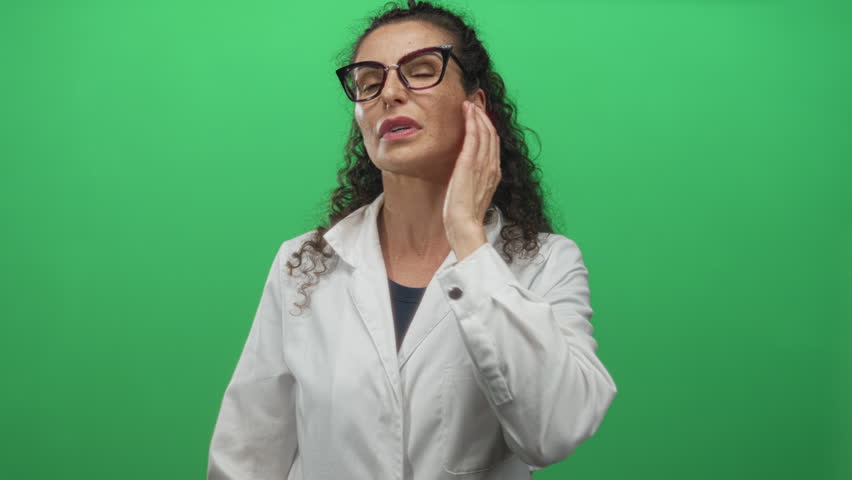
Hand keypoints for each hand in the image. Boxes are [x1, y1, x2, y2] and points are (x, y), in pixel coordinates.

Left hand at [442, 100, 501, 259]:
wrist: (464, 226)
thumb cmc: (465, 214)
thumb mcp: (473, 192)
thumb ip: (474, 178)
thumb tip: (466, 170)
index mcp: (494, 173)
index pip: (493, 143)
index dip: (487, 127)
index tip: (478, 115)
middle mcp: (492, 166)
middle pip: (491, 134)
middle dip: (483, 116)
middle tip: (473, 103)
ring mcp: (482, 165)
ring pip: (484, 132)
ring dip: (477, 115)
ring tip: (469, 104)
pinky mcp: (469, 165)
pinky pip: (474, 137)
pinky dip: (472, 122)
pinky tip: (467, 113)